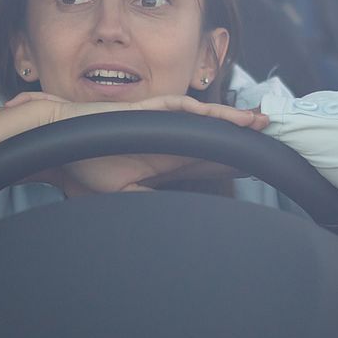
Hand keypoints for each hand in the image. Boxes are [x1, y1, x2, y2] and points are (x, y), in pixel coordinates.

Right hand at [0, 92, 269, 194]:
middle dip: (245, 141)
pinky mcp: (152, 110)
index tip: (261, 168)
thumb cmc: (86, 168)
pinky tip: (231, 116)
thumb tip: (168, 229)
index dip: (235, 163)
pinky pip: (186, 108)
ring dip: (236, 122)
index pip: (209, 161)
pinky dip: (210, 112)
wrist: (62, 143)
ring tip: (262, 124)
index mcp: (166, 160)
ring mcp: (162, 122)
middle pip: (216, 139)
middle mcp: (169, 140)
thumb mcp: (123, 196)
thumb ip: (148, 207)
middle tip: (276, 144)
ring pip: (208, 121)